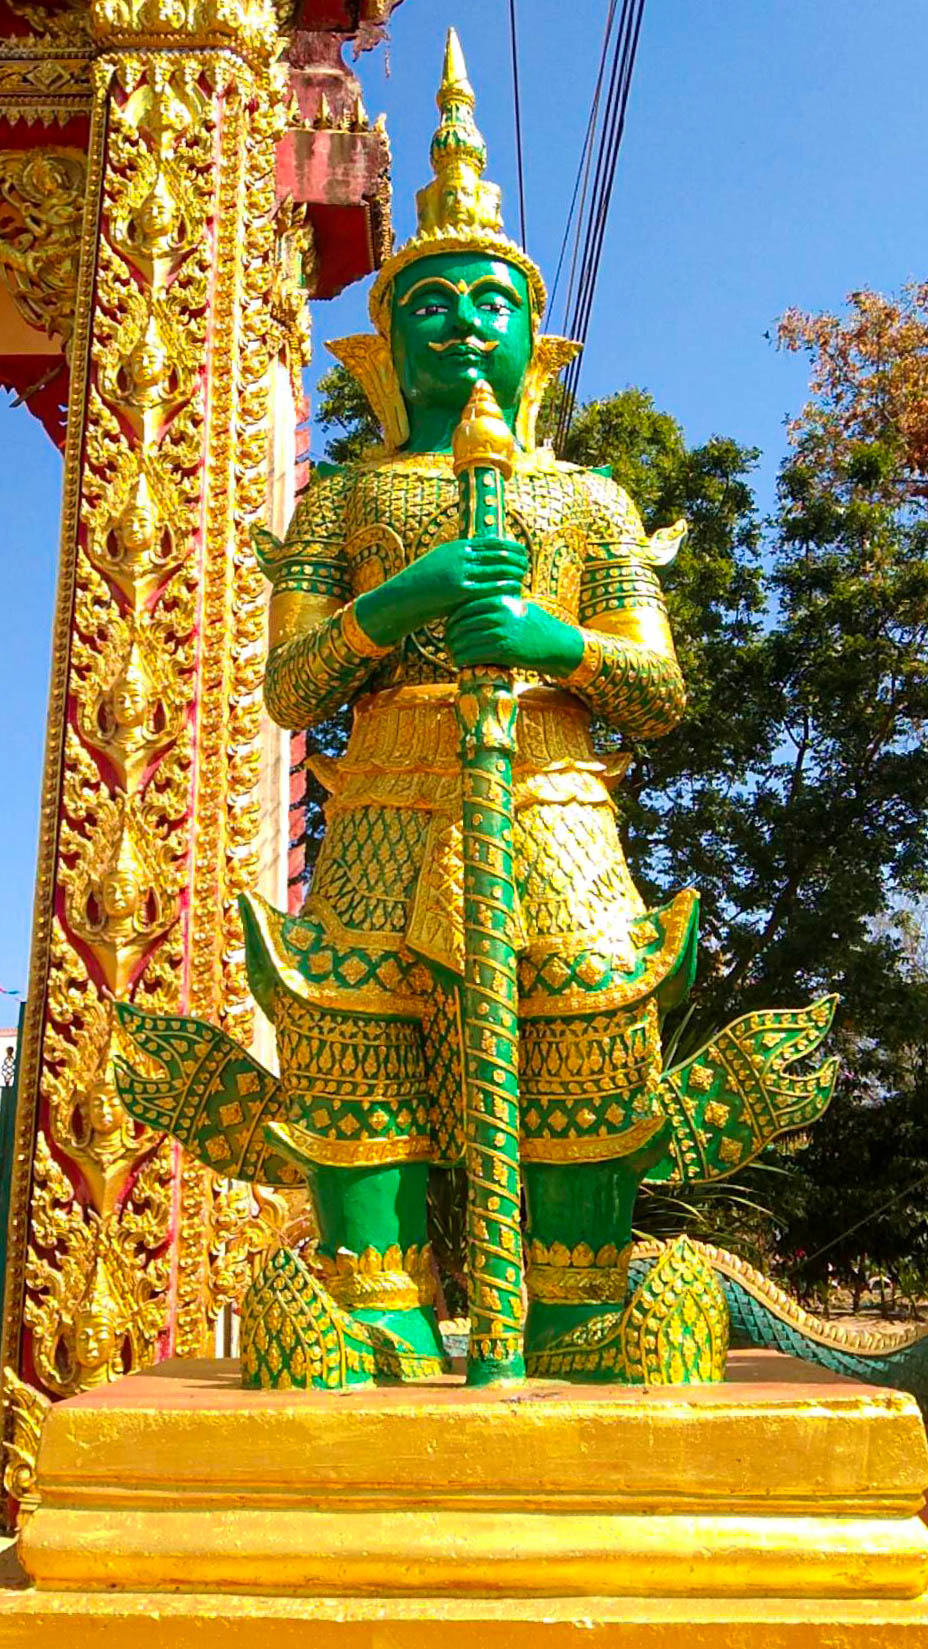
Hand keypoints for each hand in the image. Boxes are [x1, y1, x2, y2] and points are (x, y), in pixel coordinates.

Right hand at [355, 536, 526, 647]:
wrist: (401, 598)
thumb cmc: (421, 587)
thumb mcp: (438, 566)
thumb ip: (456, 562)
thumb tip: (472, 560)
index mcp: (456, 547)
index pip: (490, 541)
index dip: (508, 545)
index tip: (520, 550)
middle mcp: (460, 556)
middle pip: (497, 552)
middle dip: (516, 557)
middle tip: (528, 562)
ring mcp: (460, 572)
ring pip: (496, 568)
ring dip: (514, 571)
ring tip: (525, 575)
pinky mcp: (459, 591)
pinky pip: (489, 586)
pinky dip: (505, 586)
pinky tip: (516, 589)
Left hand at [446, 596, 584, 677]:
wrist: (559, 644)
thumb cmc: (539, 627)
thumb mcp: (518, 608)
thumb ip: (498, 606)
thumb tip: (473, 611)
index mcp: (499, 599)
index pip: (464, 608)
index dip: (452, 621)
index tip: (448, 630)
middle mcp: (498, 613)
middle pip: (461, 625)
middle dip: (450, 637)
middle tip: (448, 646)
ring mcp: (501, 631)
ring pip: (464, 641)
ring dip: (454, 651)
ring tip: (453, 656)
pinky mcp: (503, 649)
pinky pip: (473, 654)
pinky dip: (463, 660)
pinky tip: (460, 664)